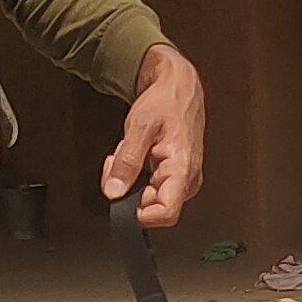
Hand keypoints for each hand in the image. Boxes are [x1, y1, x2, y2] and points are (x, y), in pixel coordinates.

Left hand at [101, 41, 207, 231]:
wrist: (179, 87)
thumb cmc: (167, 101)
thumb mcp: (140, 127)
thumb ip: (126, 162)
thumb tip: (114, 191)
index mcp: (183, 168)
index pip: (166, 213)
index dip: (140, 214)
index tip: (121, 200)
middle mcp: (188, 179)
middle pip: (152, 207)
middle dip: (129, 189)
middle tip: (119, 162)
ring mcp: (183, 179)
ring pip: (148, 198)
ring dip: (131, 181)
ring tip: (130, 152)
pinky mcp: (176, 176)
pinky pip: (151, 187)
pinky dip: (136, 175)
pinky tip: (138, 155)